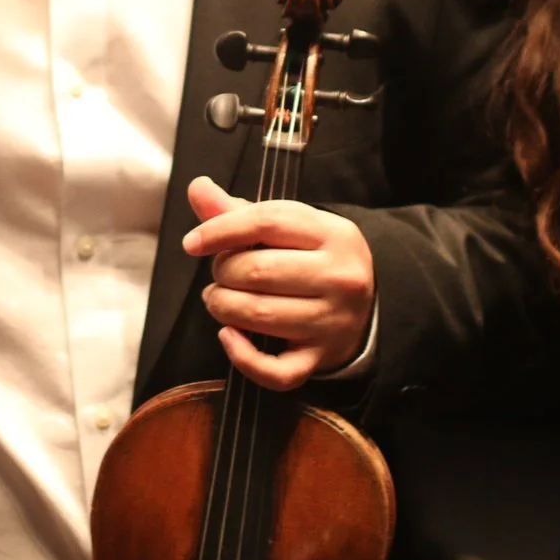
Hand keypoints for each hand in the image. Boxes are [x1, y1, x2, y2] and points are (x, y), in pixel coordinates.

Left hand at [180, 176, 374, 389]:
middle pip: (257, 270)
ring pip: (258, 315)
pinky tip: (230, 337)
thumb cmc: (315, 259)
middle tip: (221, 274)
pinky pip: (275, 371)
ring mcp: (332, 321)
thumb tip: (197, 188)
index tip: (192, 243)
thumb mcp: (290, 227)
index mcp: (333, 234)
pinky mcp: (320, 358)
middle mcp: (339, 277)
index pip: (266, 222)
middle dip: (222, 272)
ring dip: (222, 307)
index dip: (219, 230)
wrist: (366, 305)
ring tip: (220, 299)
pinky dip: (242, 357)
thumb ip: (240, 210)